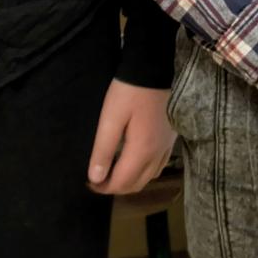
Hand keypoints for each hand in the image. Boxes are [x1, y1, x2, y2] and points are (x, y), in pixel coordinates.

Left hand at [87, 78, 176, 194]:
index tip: (88, 182)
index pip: (122, 182)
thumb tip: (96, 178)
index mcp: (142, 151)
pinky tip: (135, 163)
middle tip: (97, 180)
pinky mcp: (170, 138)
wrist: (153, 70)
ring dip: (131, 181)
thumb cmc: (129, 93)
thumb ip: (103, 149)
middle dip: (116, 187)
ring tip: (114, 173)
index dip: (103, 187)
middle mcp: (157, 153)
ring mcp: (166, 146)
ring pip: (149, 177)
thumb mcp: (110, 119)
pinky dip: (145, 172)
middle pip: (136, 184)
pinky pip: (159, 165)